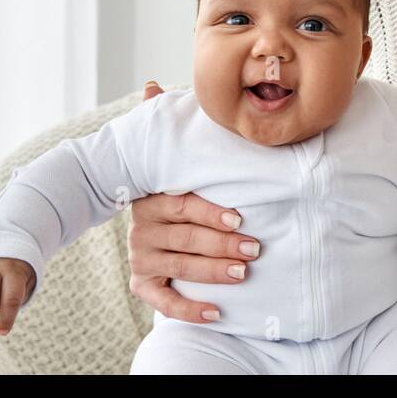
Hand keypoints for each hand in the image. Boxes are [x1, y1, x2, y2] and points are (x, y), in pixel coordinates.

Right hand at [127, 81, 262, 322]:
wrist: (148, 221)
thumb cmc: (172, 184)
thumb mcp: (167, 155)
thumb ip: (165, 125)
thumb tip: (153, 85)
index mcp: (151, 197)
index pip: (183, 205)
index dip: (211, 212)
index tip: (239, 218)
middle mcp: (142, 228)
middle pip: (186, 238)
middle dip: (222, 245)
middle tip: (254, 248)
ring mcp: (142, 256)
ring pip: (180, 267)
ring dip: (213, 273)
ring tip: (244, 273)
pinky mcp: (144, 282)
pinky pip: (163, 301)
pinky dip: (189, 309)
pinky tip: (217, 312)